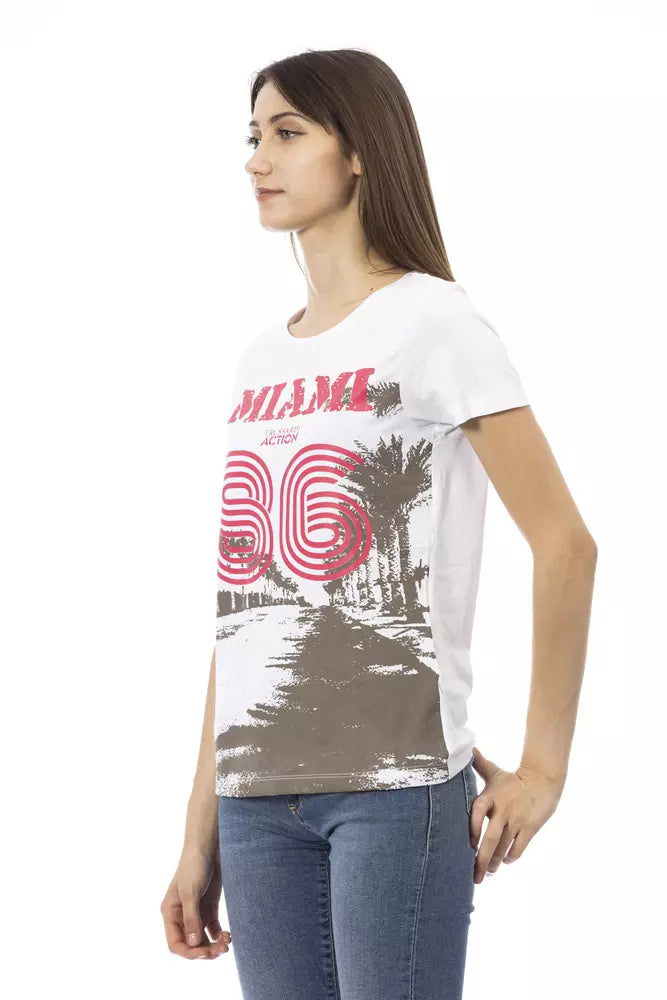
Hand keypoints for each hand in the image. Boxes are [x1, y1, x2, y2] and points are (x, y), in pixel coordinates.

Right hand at [160, 846, 231, 959]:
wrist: (209, 846)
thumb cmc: (194, 865)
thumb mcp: (191, 891)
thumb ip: (191, 918)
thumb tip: (193, 944)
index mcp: (171, 913)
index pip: (175, 943)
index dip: (189, 952)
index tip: (205, 953)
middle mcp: (182, 916)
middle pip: (190, 944)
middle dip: (204, 950)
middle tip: (221, 950)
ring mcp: (196, 912)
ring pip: (202, 939)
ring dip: (213, 945)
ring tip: (227, 944)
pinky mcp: (209, 908)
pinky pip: (213, 929)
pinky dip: (219, 936)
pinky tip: (228, 935)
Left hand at [469, 747, 564, 883]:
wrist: (543, 780)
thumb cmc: (514, 779)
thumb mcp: (494, 772)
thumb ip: (478, 764)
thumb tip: (468, 749)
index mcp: (489, 797)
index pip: (476, 815)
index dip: (471, 831)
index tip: (468, 847)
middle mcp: (501, 811)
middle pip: (489, 840)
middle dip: (481, 861)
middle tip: (475, 877)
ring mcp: (516, 821)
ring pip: (503, 848)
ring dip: (495, 863)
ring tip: (489, 872)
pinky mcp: (529, 828)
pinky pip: (518, 848)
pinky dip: (510, 857)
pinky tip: (505, 860)